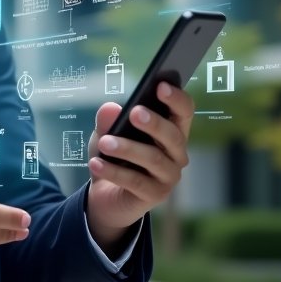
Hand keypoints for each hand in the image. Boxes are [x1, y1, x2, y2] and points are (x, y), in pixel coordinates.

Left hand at [85, 82, 192, 254]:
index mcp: (171, 131)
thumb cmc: (114, 157)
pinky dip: (114, 171)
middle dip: (154, 123)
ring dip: (127, 148)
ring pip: (153, 159)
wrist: (106, 195)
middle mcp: (176, 154)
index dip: (176, 98)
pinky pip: (136, 181)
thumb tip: (110, 108)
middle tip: (134, 112)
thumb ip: (108, 121)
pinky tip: (95, 163)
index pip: (184, 112)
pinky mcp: (156, 195)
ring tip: (104, 143)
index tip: (160, 85)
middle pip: (173, 135)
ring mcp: (168, 176)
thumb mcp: (106, 134)